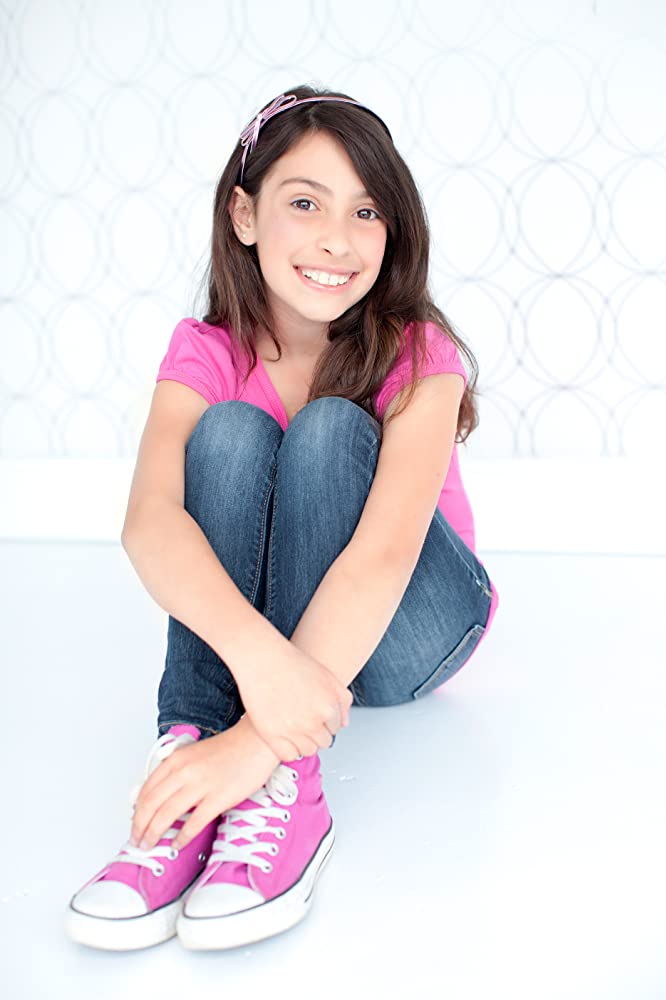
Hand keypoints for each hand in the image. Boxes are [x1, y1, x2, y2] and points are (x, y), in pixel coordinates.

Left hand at [129, 715, 279, 852]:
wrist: (256, 742)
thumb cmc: (228, 749)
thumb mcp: (193, 754)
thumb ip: (176, 772)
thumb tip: (162, 796)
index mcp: (176, 760)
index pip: (146, 790)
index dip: (136, 811)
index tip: (135, 823)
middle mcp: (184, 772)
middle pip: (151, 805)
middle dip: (139, 827)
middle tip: (136, 840)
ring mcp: (201, 785)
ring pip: (166, 815)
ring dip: (154, 834)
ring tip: (149, 845)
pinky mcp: (218, 798)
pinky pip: (194, 823)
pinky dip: (182, 838)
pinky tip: (176, 846)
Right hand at [235, 642, 352, 761]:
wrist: (262, 658)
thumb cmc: (292, 663)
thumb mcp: (327, 676)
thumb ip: (342, 700)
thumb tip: (343, 723)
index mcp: (328, 707)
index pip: (334, 729)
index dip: (324, 722)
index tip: (313, 715)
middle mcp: (313, 721)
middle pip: (323, 742)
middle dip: (315, 732)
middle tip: (302, 719)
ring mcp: (292, 729)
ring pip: (307, 751)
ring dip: (303, 742)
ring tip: (293, 727)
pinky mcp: (272, 734)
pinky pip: (288, 755)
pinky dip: (288, 750)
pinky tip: (283, 736)